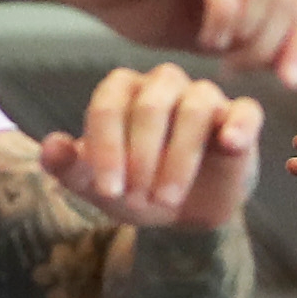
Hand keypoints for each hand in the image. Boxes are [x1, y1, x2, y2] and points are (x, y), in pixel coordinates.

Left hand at [36, 63, 260, 230]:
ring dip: (180, 157)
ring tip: (168, 197)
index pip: (109, 105)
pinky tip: (230, 144)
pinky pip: (246, 111)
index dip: (105, 149)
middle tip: (138, 199)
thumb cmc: (134, 188)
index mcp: (123, 90)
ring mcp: (204, 97)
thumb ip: (69, 166)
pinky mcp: (240, 117)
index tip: (107, 191)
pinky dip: (239, 125)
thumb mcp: (97, 186)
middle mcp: (163, 84)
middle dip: (141, 157)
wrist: (181, 213)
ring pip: (195, 108)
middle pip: (151, 105)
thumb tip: (50, 146)